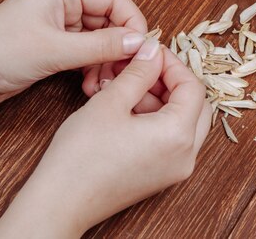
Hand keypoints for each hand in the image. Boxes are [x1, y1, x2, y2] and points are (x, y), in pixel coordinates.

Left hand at [0, 0, 146, 119]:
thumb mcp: (55, 50)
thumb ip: (101, 45)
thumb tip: (139, 42)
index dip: (133, 22)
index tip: (141, 49)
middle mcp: (65, 4)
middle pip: (112, 20)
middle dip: (121, 47)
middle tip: (125, 72)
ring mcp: (62, 26)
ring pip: (103, 40)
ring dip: (109, 62)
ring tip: (105, 83)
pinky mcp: (58, 47)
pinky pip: (89, 54)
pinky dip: (95, 69)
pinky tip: (92, 85)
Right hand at [0, 39, 211, 237]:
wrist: (60, 203)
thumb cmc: (80, 156)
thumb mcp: (111, 102)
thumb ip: (139, 72)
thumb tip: (153, 51)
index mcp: (178, 135)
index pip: (193, 87)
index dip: (172, 64)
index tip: (150, 52)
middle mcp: (185, 156)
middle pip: (195, 106)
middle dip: (171, 82)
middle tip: (143, 68)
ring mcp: (176, 169)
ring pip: (184, 122)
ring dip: (163, 100)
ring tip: (128, 88)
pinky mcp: (162, 176)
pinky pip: (172, 140)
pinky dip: (158, 119)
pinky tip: (128, 109)